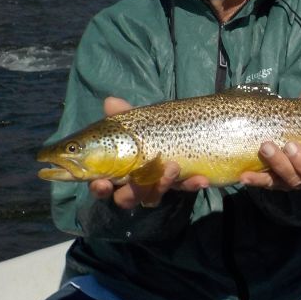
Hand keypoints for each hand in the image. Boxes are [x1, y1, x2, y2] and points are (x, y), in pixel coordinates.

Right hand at [89, 96, 208, 207]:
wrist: (179, 128)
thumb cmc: (144, 128)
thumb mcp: (134, 120)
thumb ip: (122, 114)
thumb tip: (110, 101)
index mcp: (114, 171)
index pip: (101, 186)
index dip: (99, 188)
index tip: (102, 183)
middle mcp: (132, 184)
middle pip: (126, 198)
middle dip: (133, 191)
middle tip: (140, 178)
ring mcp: (156, 185)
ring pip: (154, 196)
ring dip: (162, 184)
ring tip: (173, 167)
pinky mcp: (177, 184)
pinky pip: (183, 189)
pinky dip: (191, 185)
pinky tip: (201, 179)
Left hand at [239, 65, 300, 190]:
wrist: (272, 132)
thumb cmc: (299, 124)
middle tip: (291, 145)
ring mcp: (294, 180)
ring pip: (291, 181)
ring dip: (279, 165)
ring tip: (266, 146)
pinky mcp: (272, 182)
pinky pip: (265, 184)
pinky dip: (256, 180)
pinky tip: (245, 174)